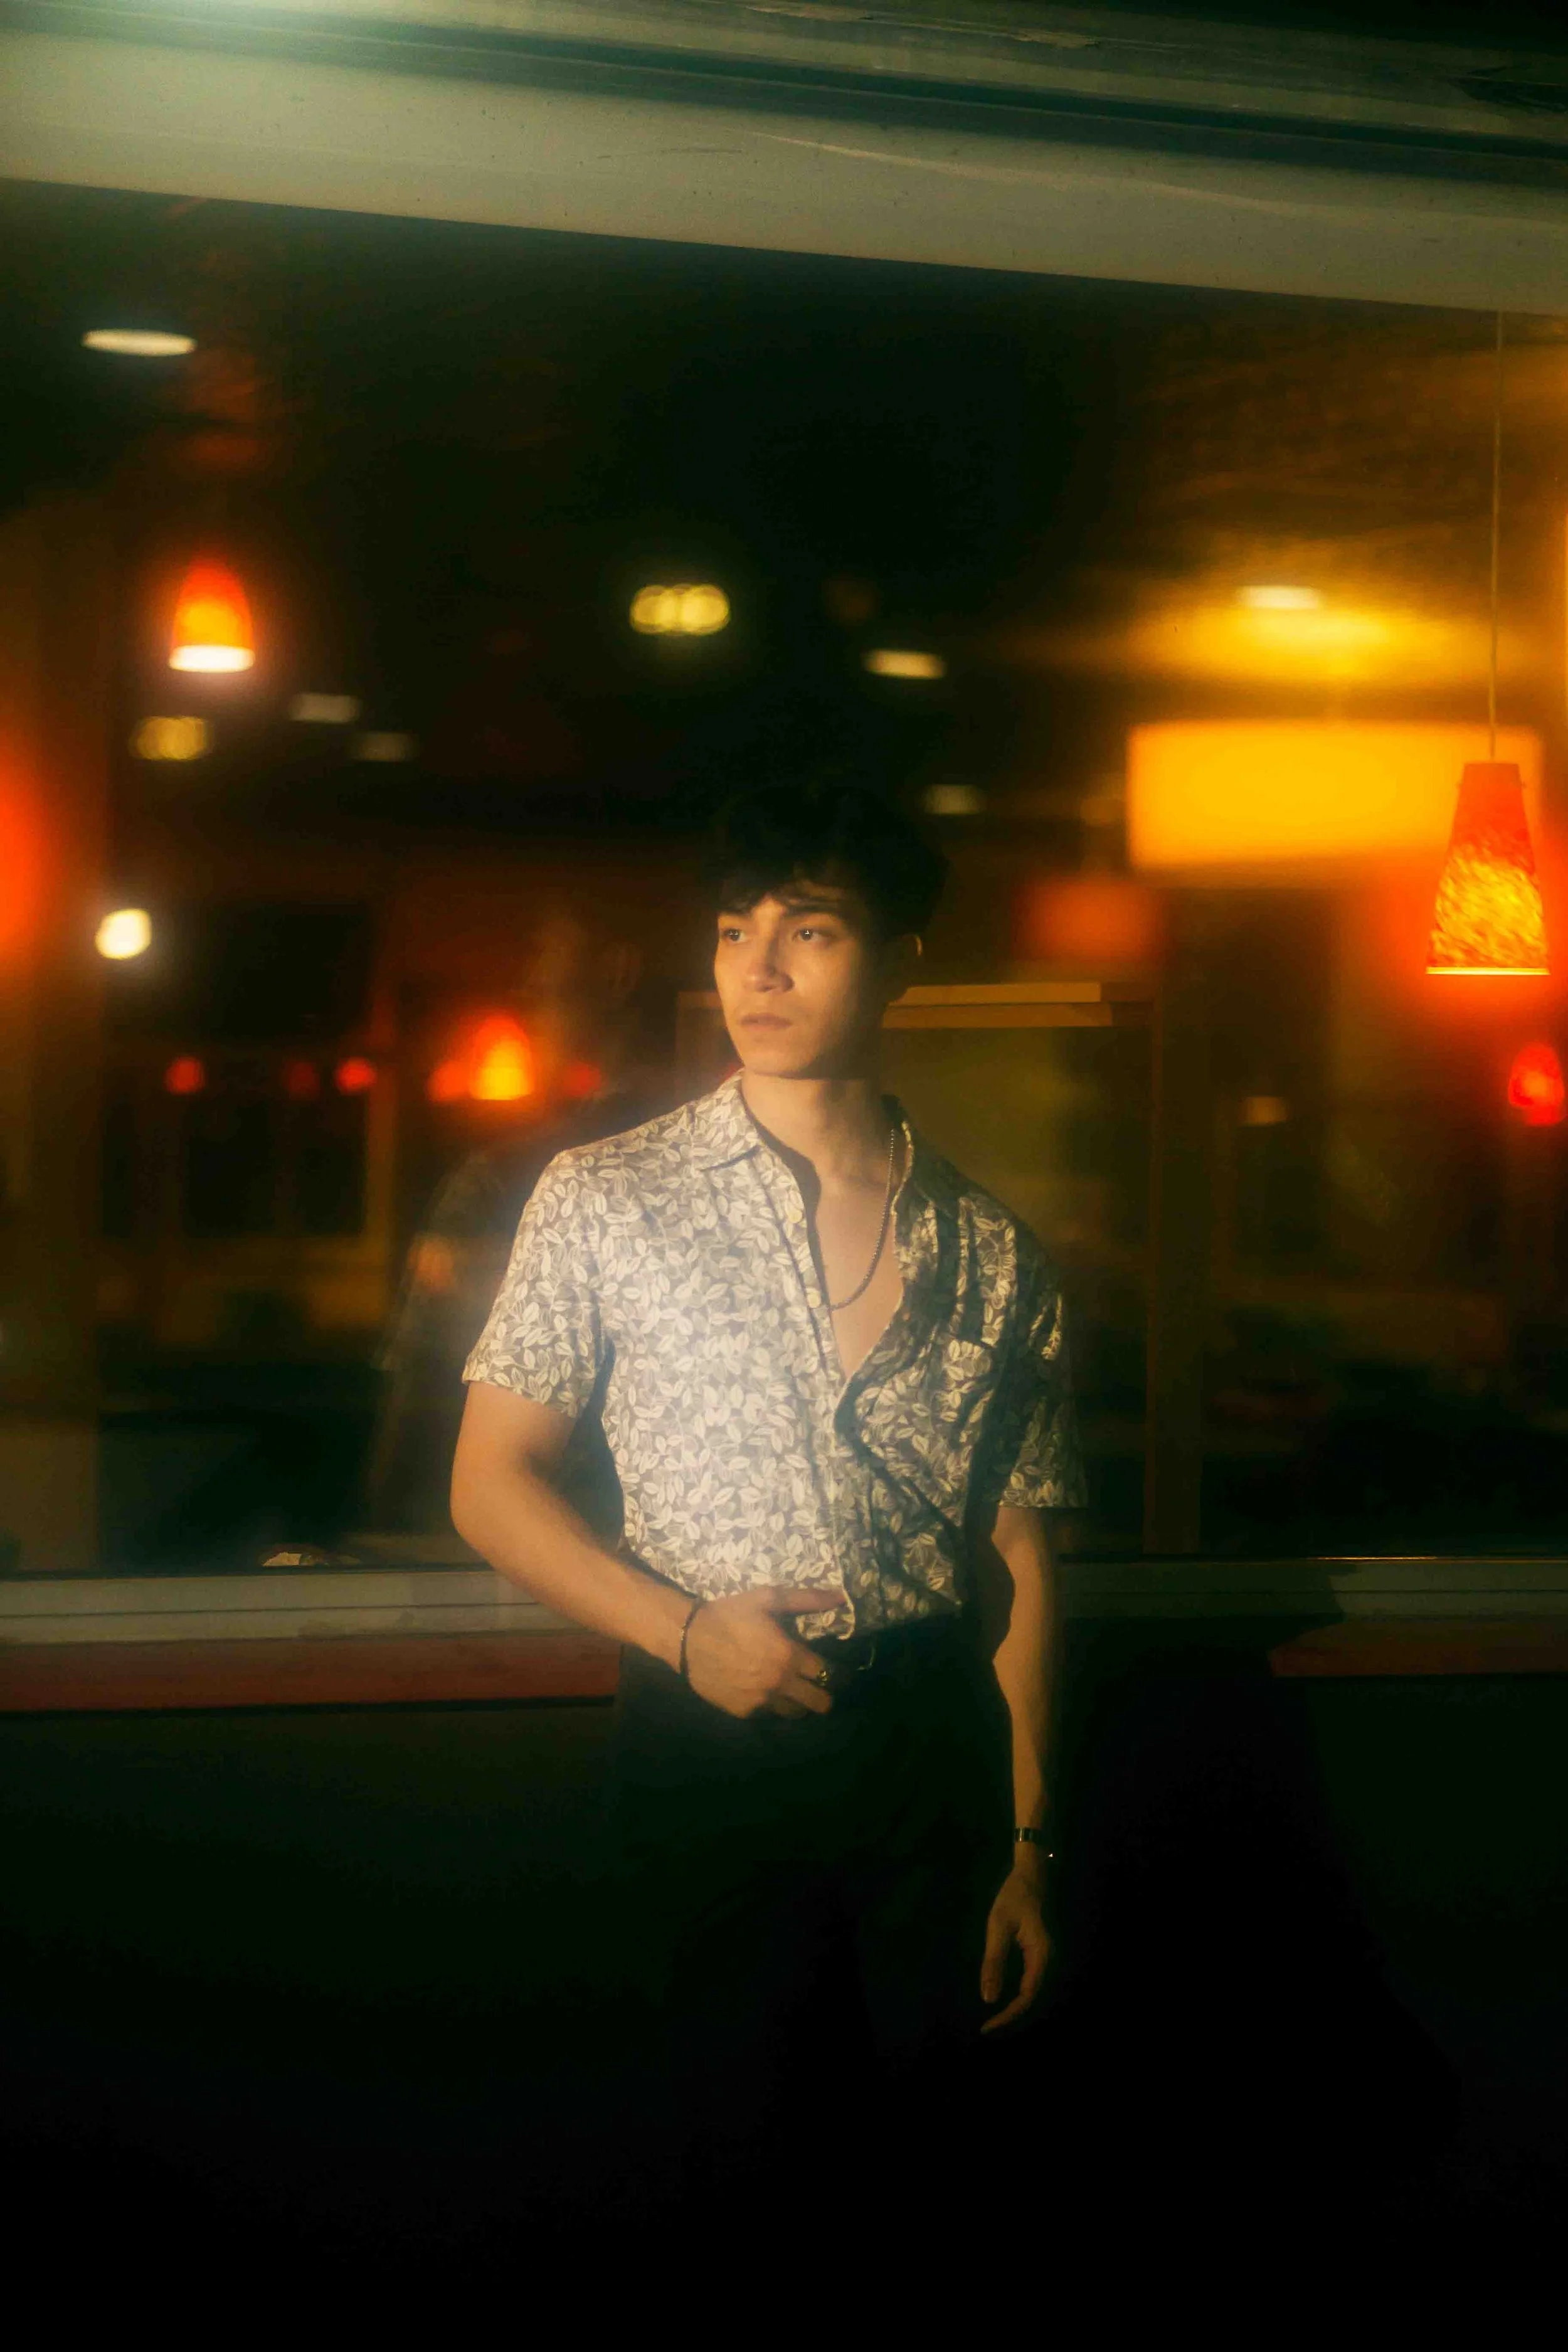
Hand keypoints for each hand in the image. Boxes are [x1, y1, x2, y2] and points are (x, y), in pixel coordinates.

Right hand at [683, 1585, 845, 1719]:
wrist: (687, 1637)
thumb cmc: (730, 1615)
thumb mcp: (768, 1599)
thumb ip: (806, 1599)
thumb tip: (841, 1598)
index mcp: (789, 1655)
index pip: (830, 1674)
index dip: (840, 1674)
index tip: (840, 1672)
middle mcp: (779, 1683)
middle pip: (820, 1704)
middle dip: (826, 1696)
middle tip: (821, 1686)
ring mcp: (761, 1701)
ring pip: (795, 1713)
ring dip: (799, 1703)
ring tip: (794, 1691)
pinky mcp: (744, 1712)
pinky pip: (769, 1714)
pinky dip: (772, 1705)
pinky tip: (764, 1691)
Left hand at [979, 1868, 1051, 2033]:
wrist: (1033, 1875)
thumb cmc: (1014, 1897)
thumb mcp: (998, 1926)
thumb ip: (993, 1962)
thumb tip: (988, 1999)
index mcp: (1042, 1956)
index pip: (1027, 1997)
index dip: (1008, 2016)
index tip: (987, 2027)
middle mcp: (1050, 1962)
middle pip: (1033, 2001)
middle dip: (1011, 2018)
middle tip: (987, 2030)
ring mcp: (1049, 1960)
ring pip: (1035, 1995)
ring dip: (1016, 2011)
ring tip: (994, 2023)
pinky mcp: (1043, 1958)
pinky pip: (1034, 1985)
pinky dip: (1020, 1999)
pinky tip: (1005, 2003)